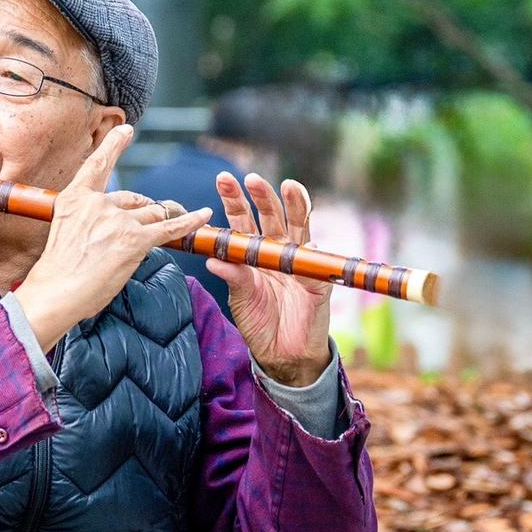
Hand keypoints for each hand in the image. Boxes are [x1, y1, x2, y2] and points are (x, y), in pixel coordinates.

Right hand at [13, 125, 212, 349]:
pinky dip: (190, 222)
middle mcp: (98, 203)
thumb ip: (86, 219)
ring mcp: (118, 221)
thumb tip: (111, 223)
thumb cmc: (57, 271)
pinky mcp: (135, 240)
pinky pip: (170, 228)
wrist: (56, 293)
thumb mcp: (64, 231)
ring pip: (151, 216)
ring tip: (136, 249)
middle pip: (134, 200)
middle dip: (139, 216)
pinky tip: (204, 215)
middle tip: (129, 237)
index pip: (98, 164)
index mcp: (75, 198)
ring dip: (152, 229)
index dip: (114, 145)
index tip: (126, 129)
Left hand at [206, 171, 333, 384]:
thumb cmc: (259, 322)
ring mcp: (299, 262)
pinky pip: (313, 262)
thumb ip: (233, 277)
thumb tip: (213, 260)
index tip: (223, 179)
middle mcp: (277, 251)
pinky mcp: (318, 280)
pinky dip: (306, 252)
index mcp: (254, 252)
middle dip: (261, 195)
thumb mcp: (241, 299)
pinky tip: (304, 240)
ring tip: (287, 186)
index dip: (235, 200)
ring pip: (298, 226)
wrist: (282, 353)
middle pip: (270, 215)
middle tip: (250, 178)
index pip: (243, 220)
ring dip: (294, 206)